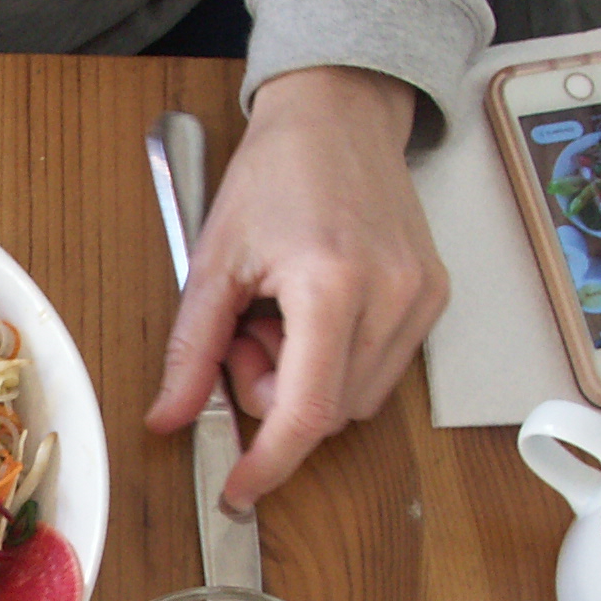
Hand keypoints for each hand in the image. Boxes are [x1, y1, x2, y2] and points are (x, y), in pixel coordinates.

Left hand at [145, 66, 448, 509]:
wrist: (339, 111)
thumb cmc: (277, 170)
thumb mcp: (215, 259)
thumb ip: (191, 349)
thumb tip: (167, 418)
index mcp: (333, 284)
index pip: (306, 412)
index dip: (269, 463)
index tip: (238, 490)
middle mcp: (391, 297)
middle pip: (327, 412)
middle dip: (273, 396)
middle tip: (245, 335)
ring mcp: (421, 298)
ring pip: (355, 399)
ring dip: (306, 381)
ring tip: (279, 316)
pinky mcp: (433, 296)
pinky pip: (380, 369)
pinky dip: (337, 360)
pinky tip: (314, 309)